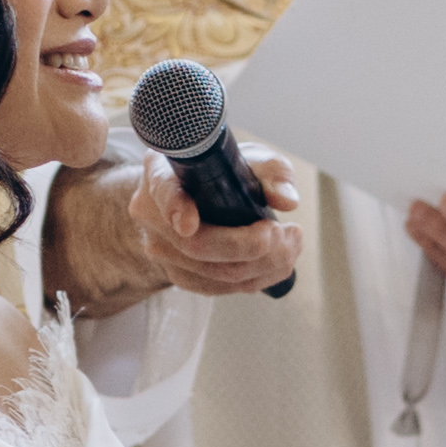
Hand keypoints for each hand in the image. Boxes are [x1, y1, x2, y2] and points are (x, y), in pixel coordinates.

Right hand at [47, 149, 306, 315]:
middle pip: (197, 245)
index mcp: (162, 173)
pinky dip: (260, 278)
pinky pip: (220, 288)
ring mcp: (163, 251)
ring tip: (293, 242)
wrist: (197, 196)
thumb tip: (287, 200)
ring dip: (265, 264)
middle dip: (248, 245)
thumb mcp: (248, 158)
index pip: (163, 190)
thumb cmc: (222, 171)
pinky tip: (280, 261)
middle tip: (283, 231)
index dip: (174, 207)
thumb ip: (270, 171)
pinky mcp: (180, 276)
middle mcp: (152, 215)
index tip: (189, 224)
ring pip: (214, 272)